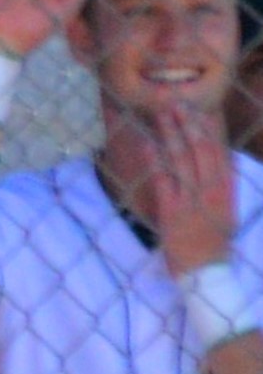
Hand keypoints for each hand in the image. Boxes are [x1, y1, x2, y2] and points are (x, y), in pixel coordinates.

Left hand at [135, 99, 241, 276]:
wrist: (206, 271)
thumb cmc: (212, 241)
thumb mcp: (223, 209)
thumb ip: (219, 185)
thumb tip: (216, 163)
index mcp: (224, 187)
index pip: (217, 150)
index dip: (207, 128)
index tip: (198, 108)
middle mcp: (210, 189)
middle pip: (199, 148)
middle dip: (186, 124)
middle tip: (175, 102)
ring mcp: (192, 199)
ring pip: (181, 159)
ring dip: (170, 134)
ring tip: (160, 115)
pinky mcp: (172, 212)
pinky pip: (162, 181)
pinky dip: (155, 161)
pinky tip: (147, 144)